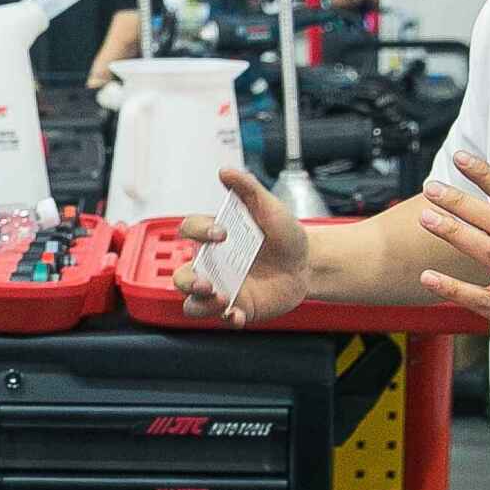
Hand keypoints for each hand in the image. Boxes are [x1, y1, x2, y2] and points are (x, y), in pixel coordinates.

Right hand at [172, 166, 311, 324]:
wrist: (308, 263)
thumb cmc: (284, 235)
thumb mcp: (270, 207)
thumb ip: (248, 189)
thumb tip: (225, 171)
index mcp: (214, 238)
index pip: (190, 232)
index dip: (199, 231)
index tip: (222, 233)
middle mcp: (213, 265)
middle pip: (181, 275)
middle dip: (188, 280)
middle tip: (207, 282)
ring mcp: (223, 288)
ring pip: (192, 303)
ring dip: (200, 303)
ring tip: (221, 298)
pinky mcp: (238, 307)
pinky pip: (222, 317)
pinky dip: (228, 318)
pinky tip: (238, 315)